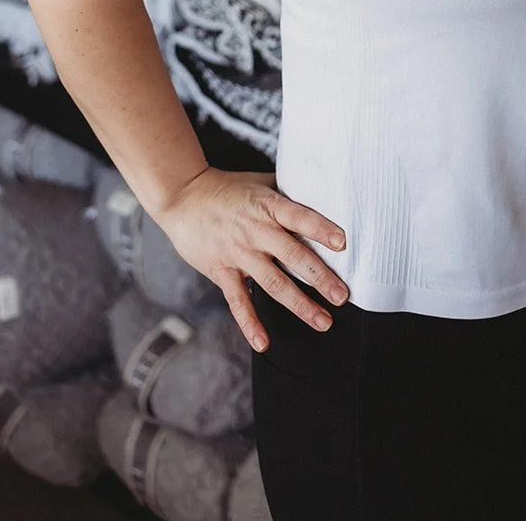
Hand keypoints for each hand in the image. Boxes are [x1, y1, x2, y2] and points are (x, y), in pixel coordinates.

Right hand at [156, 166, 348, 351]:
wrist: (183, 196)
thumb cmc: (227, 187)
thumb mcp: (260, 182)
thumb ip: (287, 192)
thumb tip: (320, 192)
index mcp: (268, 206)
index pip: (299, 217)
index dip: (320, 229)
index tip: (342, 243)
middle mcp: (256, 230)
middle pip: (293, 256)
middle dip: (320, 277)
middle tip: (343, 296)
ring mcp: (239, 253)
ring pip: (274, 283)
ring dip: (300, 304)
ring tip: (323, 322)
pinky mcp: (222, 271)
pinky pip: (238, 301)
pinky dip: (250, 323)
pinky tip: (264, 343)